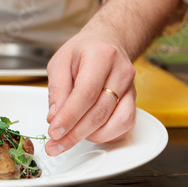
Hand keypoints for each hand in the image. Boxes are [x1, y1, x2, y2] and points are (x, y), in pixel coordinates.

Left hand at [45, 31, 136, 155]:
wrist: (107, 42)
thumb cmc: (83, 51)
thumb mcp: (60, 62)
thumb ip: (57, 89)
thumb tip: (55, 117)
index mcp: (101, 56)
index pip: (86, 93)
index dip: (69, 116)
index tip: (54, 132)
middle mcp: (120, 72)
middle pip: (100, 112)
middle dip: (75, 134)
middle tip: (55, 145)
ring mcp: (130, 87)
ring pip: (116, 123)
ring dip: (91, 136)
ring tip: (70, 137)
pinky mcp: (133, 101)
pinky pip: (125, 125)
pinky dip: (107, 135)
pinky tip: (89, 134)